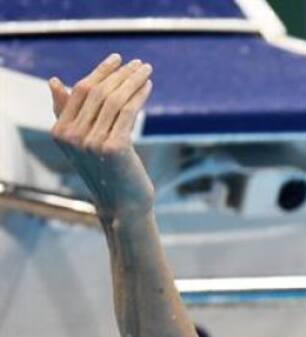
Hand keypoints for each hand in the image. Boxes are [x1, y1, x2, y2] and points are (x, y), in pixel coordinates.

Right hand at [49, 54, 155, 220]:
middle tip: (138, 62)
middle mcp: (71, 135)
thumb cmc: (106, 171)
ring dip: (132, 81)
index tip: (117, 59)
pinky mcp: (113, 147)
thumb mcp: (82, 141)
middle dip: (120, 73)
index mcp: (60, 131)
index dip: (99, 72)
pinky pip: (127, 112)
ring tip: (147, 70)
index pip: (80, 91)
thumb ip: (68, 113)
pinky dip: (139, 95)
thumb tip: (53, 81)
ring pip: (114, 100)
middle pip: (97, 92)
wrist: (123, 204)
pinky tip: (148, 86)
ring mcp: (91, 141)